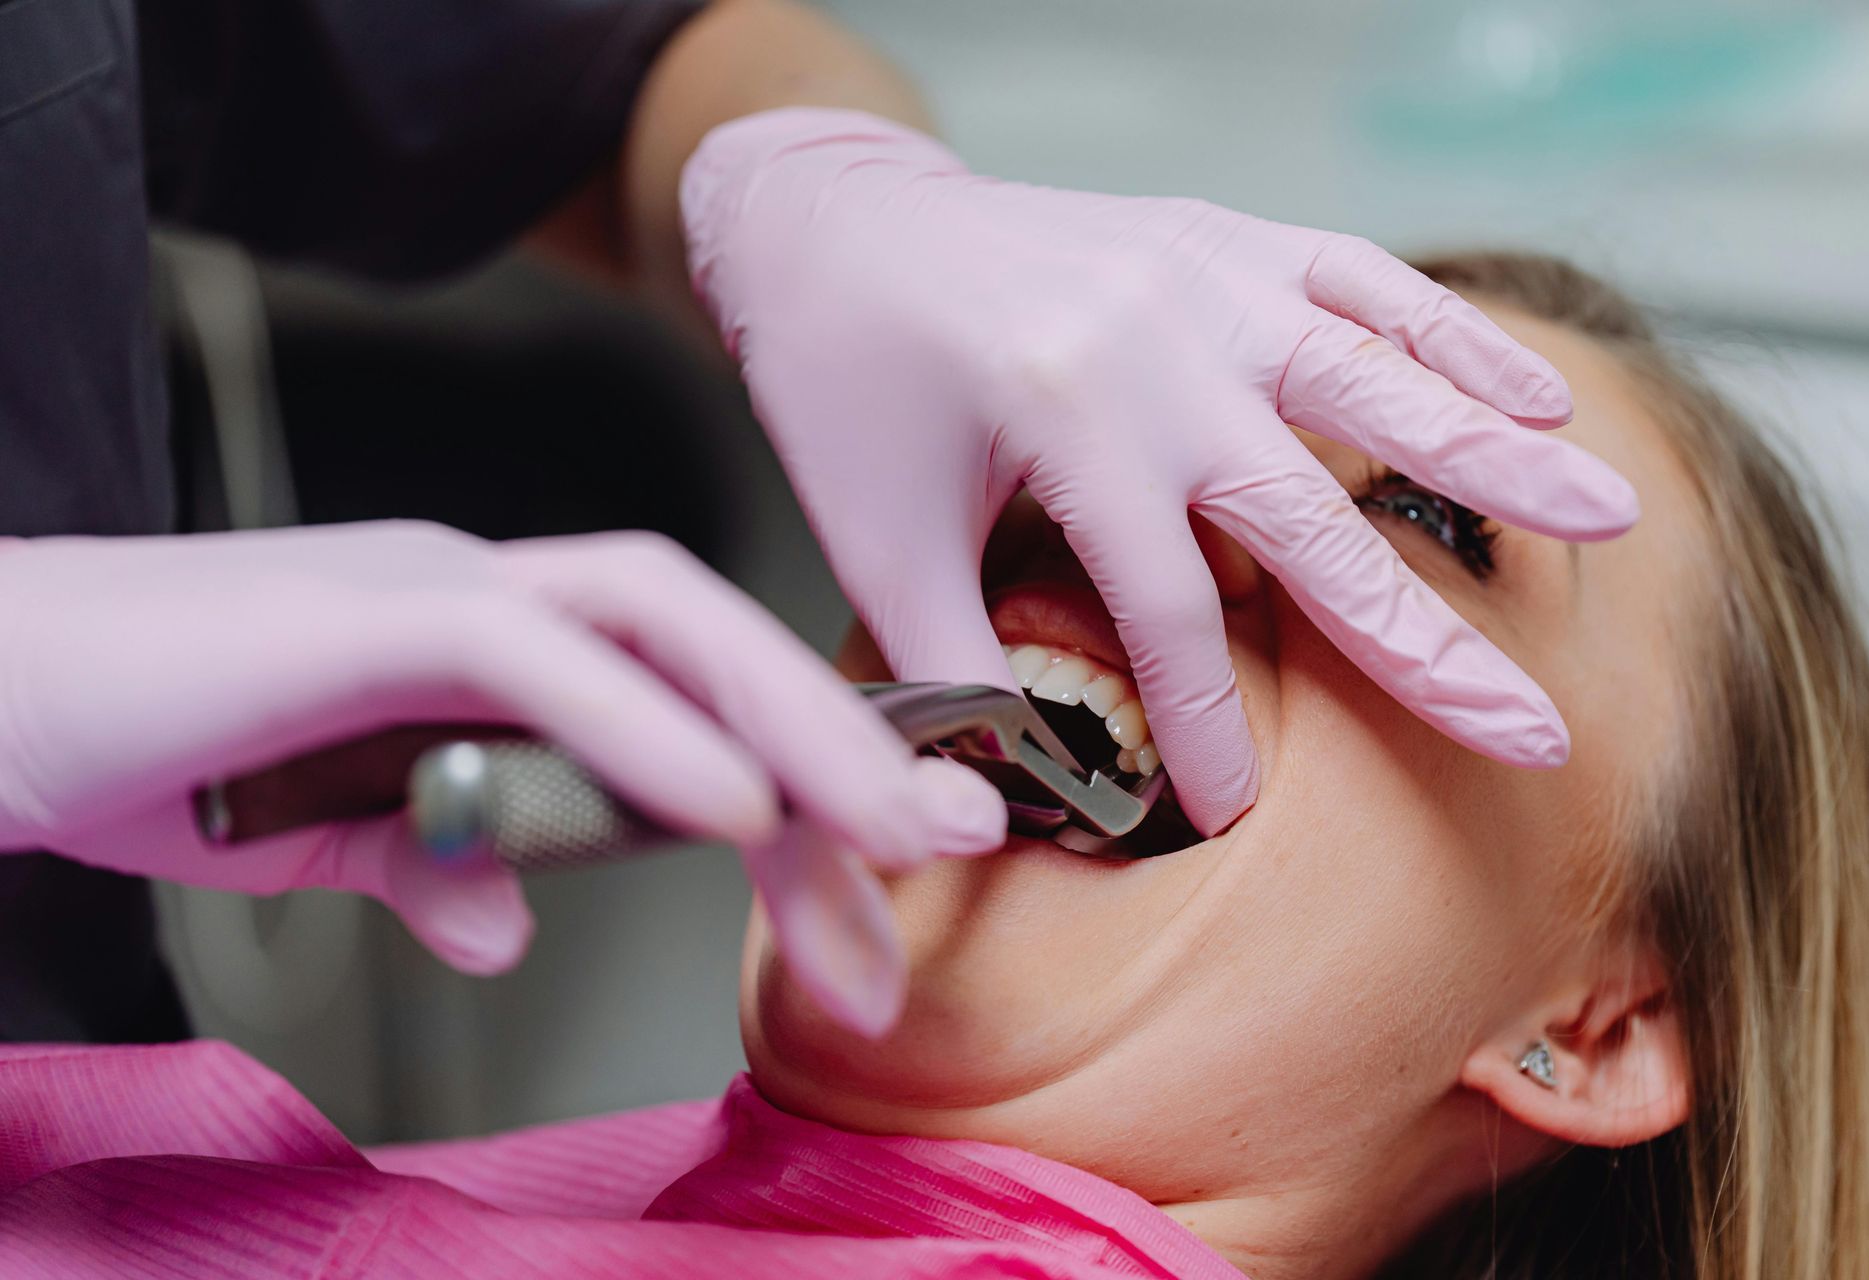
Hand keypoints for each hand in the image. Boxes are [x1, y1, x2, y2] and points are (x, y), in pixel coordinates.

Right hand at [0, 523, 1001, 1028]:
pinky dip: (642, 731)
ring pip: (657, 619)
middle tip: (953, 854)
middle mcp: (487, 594)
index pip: (695, 688)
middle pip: (715, 639)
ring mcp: (428, 590)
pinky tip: (726, 809)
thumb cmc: (149, 751)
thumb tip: (501, 931)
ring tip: (886, 834)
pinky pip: (529, 657)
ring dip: (786, 728)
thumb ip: (427, 861)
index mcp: (497, 640)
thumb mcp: (321, 835)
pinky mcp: (358, 616)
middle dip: (846, 744)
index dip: (812, 773)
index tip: (896, 882)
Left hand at [681, 108, 1638, 833]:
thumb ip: (957, 670)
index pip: (1172, 613)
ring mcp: (1204, 277)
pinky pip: (1360, 278)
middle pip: (1314, 521)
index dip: (1206, 725)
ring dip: (1492, 458)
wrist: (831, 222)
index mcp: (1066, 424)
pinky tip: (1531, 391)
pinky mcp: (1223, 234)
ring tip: (1606, 519)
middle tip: (1531, 732)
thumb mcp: (873, 543)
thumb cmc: (843, 386)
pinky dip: (1449, 335)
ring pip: (1375, 381)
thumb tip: (1023, 788)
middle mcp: (1157, 345)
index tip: (1236, 810)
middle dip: (1422, 644)